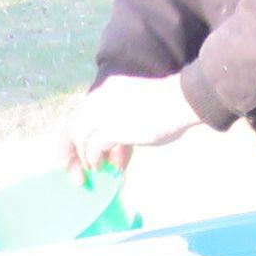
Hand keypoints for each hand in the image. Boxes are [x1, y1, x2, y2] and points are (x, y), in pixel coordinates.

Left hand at [62, 74, 203, 175]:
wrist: (178, 100)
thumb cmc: (169, 104)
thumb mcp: (139, 105)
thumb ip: (124, 117)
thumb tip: (123, 136)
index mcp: (107, 88)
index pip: (85, 111)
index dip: (83, 131)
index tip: (87, 146)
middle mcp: (99, 97)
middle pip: (76, 123)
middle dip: (76, 145)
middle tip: (82, 160)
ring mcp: (102, 112)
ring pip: (81, 137)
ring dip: (84, 155)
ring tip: (91, 166)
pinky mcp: (110, 129)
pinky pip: (93, 148)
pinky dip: (94, 159)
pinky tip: (100, 167)